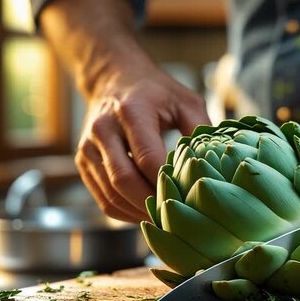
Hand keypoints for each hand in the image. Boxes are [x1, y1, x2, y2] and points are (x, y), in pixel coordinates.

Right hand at [75, 65, 209, 221]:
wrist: (115, 78)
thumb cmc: (156, 93)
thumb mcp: (185, 101)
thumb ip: (201, 130)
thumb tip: (216, 164)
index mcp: (131, 111)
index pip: (147, 158)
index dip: (166, 184)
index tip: (188, 199)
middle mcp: (104, 129)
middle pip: (124, 180)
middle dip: (150, 204)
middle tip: (176, 220)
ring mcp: (88, 147)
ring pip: (110, 194)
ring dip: (137, 213)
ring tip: (163, 222)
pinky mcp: (83, 161)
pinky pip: (102, 198)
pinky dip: (124, 212)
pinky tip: (145, 214)